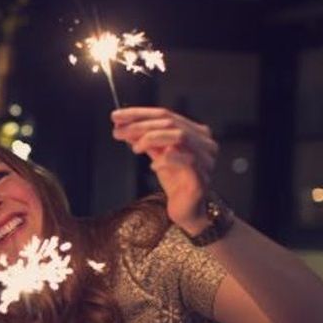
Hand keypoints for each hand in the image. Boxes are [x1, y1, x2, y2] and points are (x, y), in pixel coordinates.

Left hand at [111, 107, 219, 233]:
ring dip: (151, 138)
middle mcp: (204, 142)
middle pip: (170, 123)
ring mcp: (205, 159)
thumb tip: (123, 126)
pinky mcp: (201, 177)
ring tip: (135, 148)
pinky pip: (185, 160)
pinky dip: (166, 160)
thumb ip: (145, 140)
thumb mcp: (157, 155)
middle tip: (118, 130)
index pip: (166, 114)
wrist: (187, 209)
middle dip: (140, 125)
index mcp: (194, 132)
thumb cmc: (176, 181)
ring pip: (179, 136)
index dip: (140, 114)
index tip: (117, 116)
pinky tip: (154, 165)